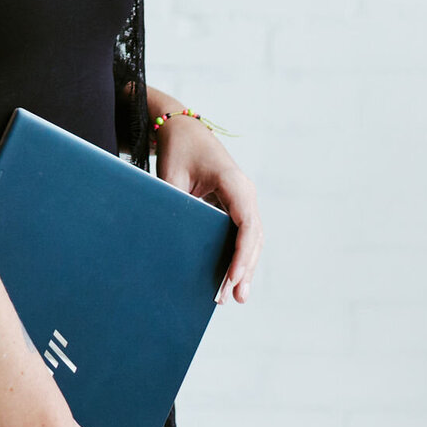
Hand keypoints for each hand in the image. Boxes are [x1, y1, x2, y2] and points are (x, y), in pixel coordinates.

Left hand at [153, 114, 263, 303]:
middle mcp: (245, 193)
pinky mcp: (234, 206)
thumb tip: (173, 242)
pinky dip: (239, 256)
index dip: (242, 254)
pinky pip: (242, 235)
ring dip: (246, 267)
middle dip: (246, 268)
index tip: (232, 277)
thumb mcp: (172, 176)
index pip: (247, 224)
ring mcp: (242, 200)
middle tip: (235, 298)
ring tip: (235, 296)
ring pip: (252, 239)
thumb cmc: (179, 148)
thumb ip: (176, 206)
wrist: (182, 129)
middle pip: (254, 237)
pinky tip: (231, 278)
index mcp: (234, 183)